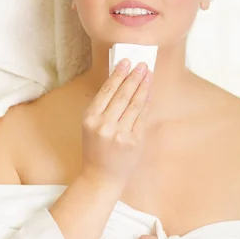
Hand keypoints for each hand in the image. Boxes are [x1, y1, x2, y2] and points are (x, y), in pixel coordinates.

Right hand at [80, 59, 152, 188]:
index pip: (106, 91)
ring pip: (134, 105)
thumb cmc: (96, 148)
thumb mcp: (91, 126)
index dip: (117, 75)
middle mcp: (104, 125)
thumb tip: (120, 81)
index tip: (126, 62)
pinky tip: (149, 94)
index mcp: (90, 118)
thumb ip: (103, 106)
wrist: (101, 176)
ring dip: (143, 87)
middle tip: (142, 64)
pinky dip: (146, 104)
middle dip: (134, 77)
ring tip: (148, 75)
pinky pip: (142, 118)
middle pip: (122, 95)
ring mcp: (120, 134)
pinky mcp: (133, 142)